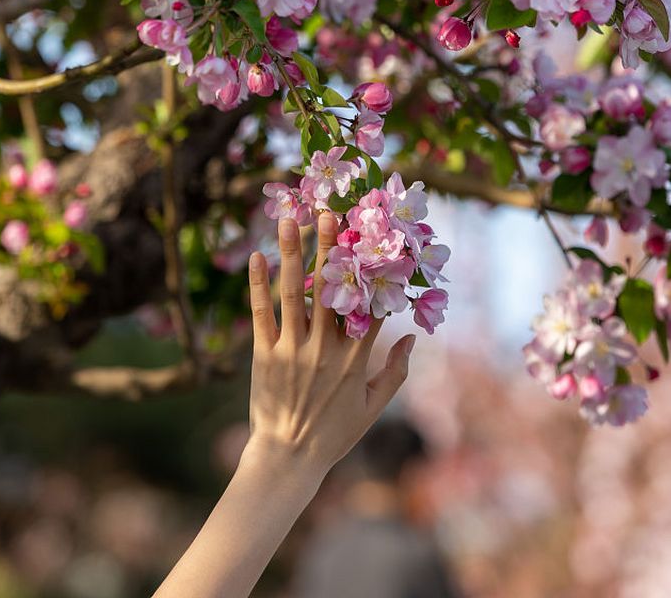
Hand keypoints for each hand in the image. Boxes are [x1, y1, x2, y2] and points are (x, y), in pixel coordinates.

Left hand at [244, 212, 415, 478]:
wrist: (288, 459)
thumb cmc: (334, 434)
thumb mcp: (374, 407)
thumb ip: (396, 372)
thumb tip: (413, 337)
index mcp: (354, 360)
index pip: (368, 305)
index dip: (372, 269)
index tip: (375, 237)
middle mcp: (324, 349)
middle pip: (329, 288)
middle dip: (330, 248)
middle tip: (331, 212)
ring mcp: (292, 350)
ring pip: (292, 293)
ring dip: (291, 253)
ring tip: (289, 219)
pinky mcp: (264, 355)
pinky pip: (261, 314)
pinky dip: (258, 284)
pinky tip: (257, 257)